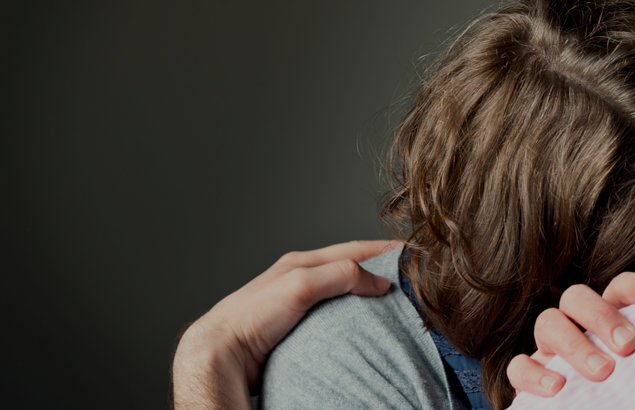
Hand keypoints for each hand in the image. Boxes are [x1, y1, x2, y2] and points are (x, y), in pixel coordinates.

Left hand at [171, 240, 401, 409]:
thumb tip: (378, 280)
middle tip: (410, 277)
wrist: (223, 350)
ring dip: (367, 295)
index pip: (354, 249)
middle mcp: (302, 279)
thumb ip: (339, 275)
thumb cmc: (252, 315)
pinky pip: (335, 318)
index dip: (384, 249)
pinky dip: (354, 317)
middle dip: (380, 269)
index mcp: (303, 262)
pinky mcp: (298, 328)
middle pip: (351, 269)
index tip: (411, 251)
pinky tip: (364, 327)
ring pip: (344, 293)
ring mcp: (300, 304)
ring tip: (393, 303)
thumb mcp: (300, 285)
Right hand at [506, 271, 634, 396]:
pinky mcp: (529, 373)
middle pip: (576, 297)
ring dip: (574, 344)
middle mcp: (574, 322)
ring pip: (547, 324)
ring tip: (603, 372)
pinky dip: (534, 374)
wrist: (600, 405)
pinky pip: (519, 365)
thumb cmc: (629, 382)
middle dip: (601, 317)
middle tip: (629, 346)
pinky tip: (558, 388)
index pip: (620, 287)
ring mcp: (548, 346)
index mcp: (606, 313)